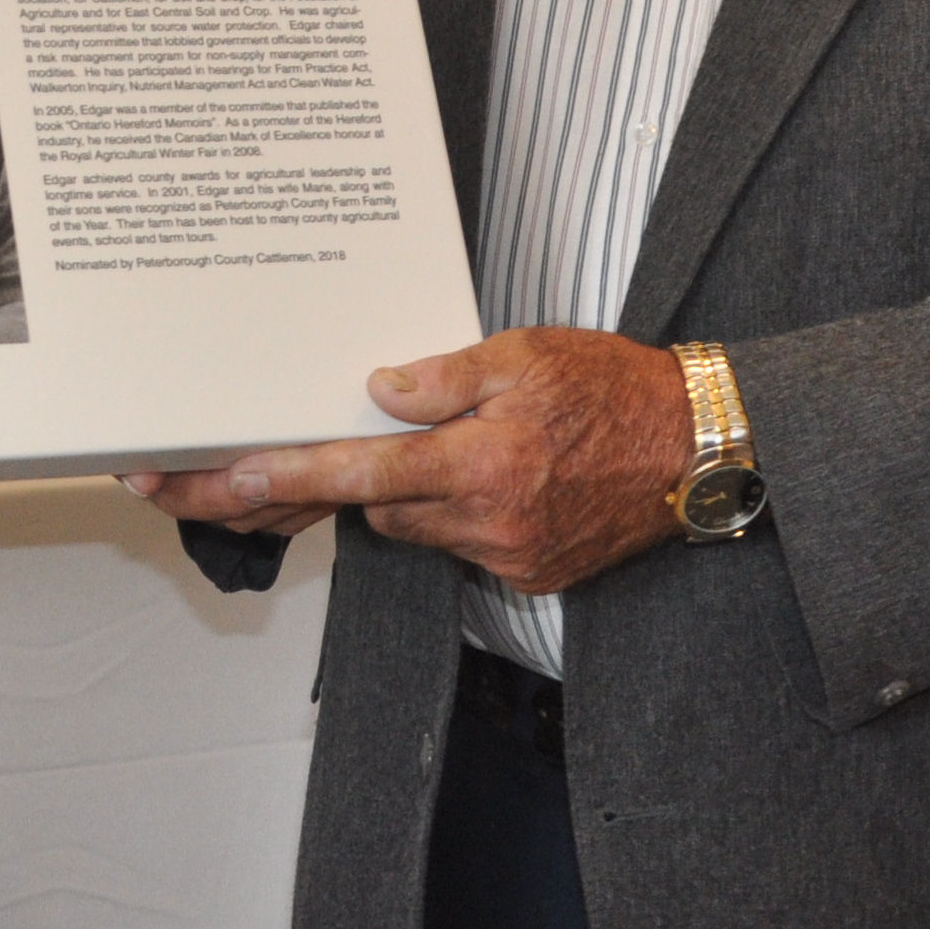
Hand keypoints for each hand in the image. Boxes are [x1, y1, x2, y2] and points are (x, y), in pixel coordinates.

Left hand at [128, 328, 689, 593]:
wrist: (698, 447)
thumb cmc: (614, 389)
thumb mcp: (523, 354)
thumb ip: (443, 376)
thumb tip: (379, 390)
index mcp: (482, 463)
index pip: (362, 473)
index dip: (291, 476)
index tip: (232, 478)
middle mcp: (490, 522)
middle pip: (382, 508)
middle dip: (365, 479)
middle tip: (367, 444)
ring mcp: (512, 556)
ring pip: (421, 528)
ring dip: (420, 494)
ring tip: (469, 448)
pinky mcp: (533, 574)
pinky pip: (465, 546)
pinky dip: (463, 514)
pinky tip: (504, 477)